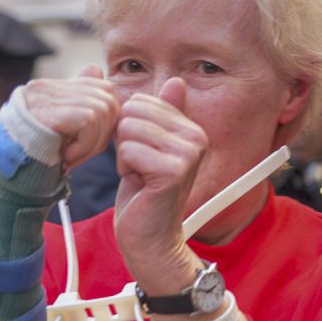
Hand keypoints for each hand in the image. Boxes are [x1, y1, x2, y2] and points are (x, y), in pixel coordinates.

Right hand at [23, 68, 119, 170]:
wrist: (11, 172)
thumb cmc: (38, 155)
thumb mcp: (66, 130)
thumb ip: (83, 103)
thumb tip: (97, 70)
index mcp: (55, 88)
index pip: (104, 88)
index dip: (107, 119)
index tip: (90, 143)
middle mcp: (50, 86)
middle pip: (108, 99)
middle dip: (104, 134)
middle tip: (82, 153)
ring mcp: (48, 94)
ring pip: (102, 110)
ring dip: (93, 143)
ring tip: (72, 156)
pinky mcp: (51, 109)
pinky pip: (90, 122)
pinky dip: (85, 145)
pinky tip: (66, 156)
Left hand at [113, 78, 208, 295]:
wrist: (150, 239)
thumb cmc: (144, 195)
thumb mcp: (149, 147)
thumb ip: (161, 114)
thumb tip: (176, 81)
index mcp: (191, 128)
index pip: (141, 102)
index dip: (129, 130)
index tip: (143, 157)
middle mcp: (196, 137)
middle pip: (133, 113)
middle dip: (125, 142)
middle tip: (140, 169)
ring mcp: (188, 154)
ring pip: (128, 130)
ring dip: (125, 157)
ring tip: (141, 177)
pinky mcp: (175, 171)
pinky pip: (129, 150)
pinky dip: (126, 170)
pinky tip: (140, 186)